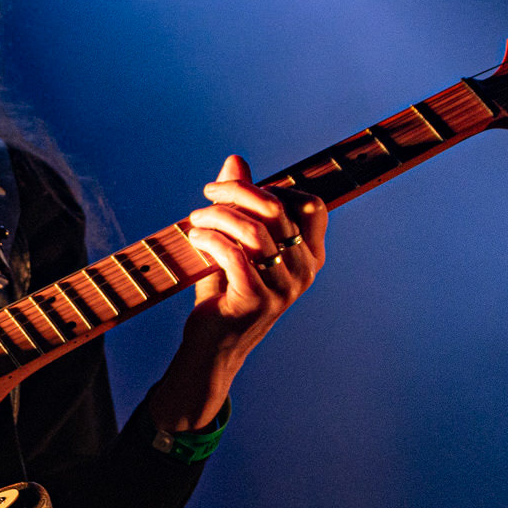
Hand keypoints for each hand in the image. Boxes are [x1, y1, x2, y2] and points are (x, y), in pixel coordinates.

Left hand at [144, 155, 327, 431]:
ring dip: (217, 215)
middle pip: (276, 209)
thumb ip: (239, 203)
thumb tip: (235, 159)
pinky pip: (234, 255)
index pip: (312, 204)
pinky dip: (210, 238)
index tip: (237, 191)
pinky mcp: (257, 301)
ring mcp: (285, 288)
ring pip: (253, 230)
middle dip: (236, 192)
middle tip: (207, 194)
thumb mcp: (235, 243)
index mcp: (310, 255)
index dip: (274, 188)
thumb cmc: (225, 291)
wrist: (212, 347)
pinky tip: (194, 237)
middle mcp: (305, 271)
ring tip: (195, 218)